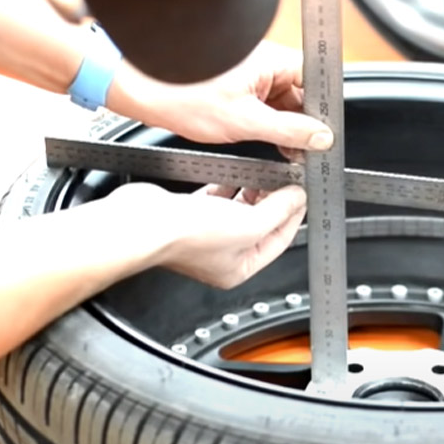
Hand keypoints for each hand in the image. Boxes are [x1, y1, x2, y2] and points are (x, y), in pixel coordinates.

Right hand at [108, 181, 307, 288]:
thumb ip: (278, 210)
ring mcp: (205, 235)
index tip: (301, 194)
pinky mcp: (189, 215)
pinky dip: (228, 186)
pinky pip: (218, 199)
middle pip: (260, 224)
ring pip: (239, 210)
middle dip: (273, 202)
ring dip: (252, 192)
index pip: (279, 240)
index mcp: (239, 268)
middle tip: (285, 180)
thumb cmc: (185, 235)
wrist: (142, 223)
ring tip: (264, 174)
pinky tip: (233, 174)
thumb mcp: (249, 223)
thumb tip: (296, 197)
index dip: (294, 215)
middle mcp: (222, 255)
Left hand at [139, 40, 333, 155]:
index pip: (314, 79)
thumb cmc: (183, 97)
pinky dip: (265, 123)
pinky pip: (262, 103)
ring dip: (282, 125)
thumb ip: (288, 130)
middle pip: (299, 92)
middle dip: (301, 122)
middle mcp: (263, 61)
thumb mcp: (245, 122)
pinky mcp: (236, 85)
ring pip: (280, 101)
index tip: (322, 133)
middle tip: (302, 151)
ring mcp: (249, 73)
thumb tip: (320, 137)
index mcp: (271, 59)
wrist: (142, 92)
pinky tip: (262, 141)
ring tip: (280, 149)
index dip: (321, 108)